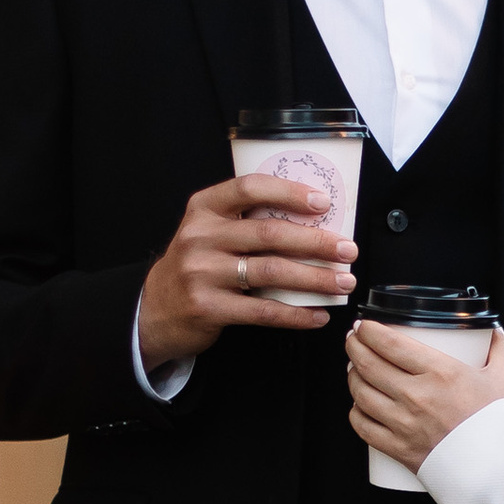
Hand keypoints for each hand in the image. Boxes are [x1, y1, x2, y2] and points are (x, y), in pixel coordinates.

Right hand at [140, 172, 356, 369]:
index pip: (249, 188)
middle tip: (348, 249)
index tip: (322, 202)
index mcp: (204, 208)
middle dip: (316, 242)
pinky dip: (296, 314)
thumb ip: (246, 221)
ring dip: (315, 278)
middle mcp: (201, 236)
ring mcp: (202, 273)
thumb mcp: (209, 232)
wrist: (155, 309)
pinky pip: (263, 311)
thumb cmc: (197, 265)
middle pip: (269, 233)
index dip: (289, 193)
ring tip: (343, 282)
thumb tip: (313, 222)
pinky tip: (318, 314)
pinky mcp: (208, 307)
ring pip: (271, 272)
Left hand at [347, 318, 503, 472]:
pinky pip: (363, 426)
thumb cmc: (502, 424)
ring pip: (361, 393)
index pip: (389, 343)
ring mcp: (405, 424)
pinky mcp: (399, 449)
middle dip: (354, 346)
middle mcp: (417, 396)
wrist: (501, 470)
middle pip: (368, 364)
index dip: (368, 330)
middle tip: (354, 340)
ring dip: (352, 376)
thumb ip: (499, 349)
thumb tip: (491, 332)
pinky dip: (356, 412)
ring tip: (355, 368)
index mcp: (441, 373)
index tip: (364, 325)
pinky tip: (359, 404)